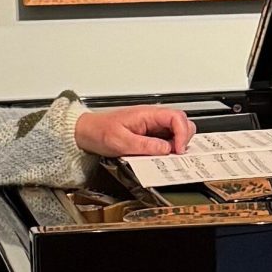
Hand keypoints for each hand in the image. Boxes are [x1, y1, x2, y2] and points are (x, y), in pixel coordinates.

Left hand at [74, 104, 195, 157]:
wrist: (86, 132)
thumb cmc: (100, 131)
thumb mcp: (121, 141)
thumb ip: (145, 145)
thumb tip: (166, 149)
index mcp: (148, 114)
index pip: (177, 118)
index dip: (182, 134)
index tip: (177, 150)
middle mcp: (153, 118)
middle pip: (183, 122)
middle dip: (184, 139)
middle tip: (177, 154)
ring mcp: (152, 126)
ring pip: (177, 131)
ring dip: (178, 144)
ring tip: (171, 157)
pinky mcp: (150, 135)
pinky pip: (166, 139)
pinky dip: (170, 148)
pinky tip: (163, 157)